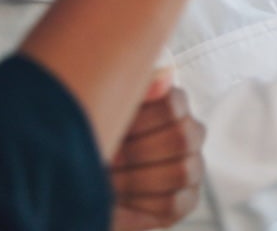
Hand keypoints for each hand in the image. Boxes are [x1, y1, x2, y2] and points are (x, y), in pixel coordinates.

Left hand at [109, 73, 205, 230]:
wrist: (84, 183)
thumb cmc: (98, 140)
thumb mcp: (108, 113)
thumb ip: (135, 92)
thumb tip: (166, 74)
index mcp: (173, 106)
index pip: (173, 103)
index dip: (141, 120)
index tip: (114, 128)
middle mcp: (190, 134)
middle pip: (181, 137)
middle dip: (137, 151)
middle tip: (108, 158)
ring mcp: (193, 167)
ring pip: (180, 171)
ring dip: (136, 178)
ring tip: (108, 181)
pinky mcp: (187, 200)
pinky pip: (173, 201)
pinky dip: (140, 202)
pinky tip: (120, 199)